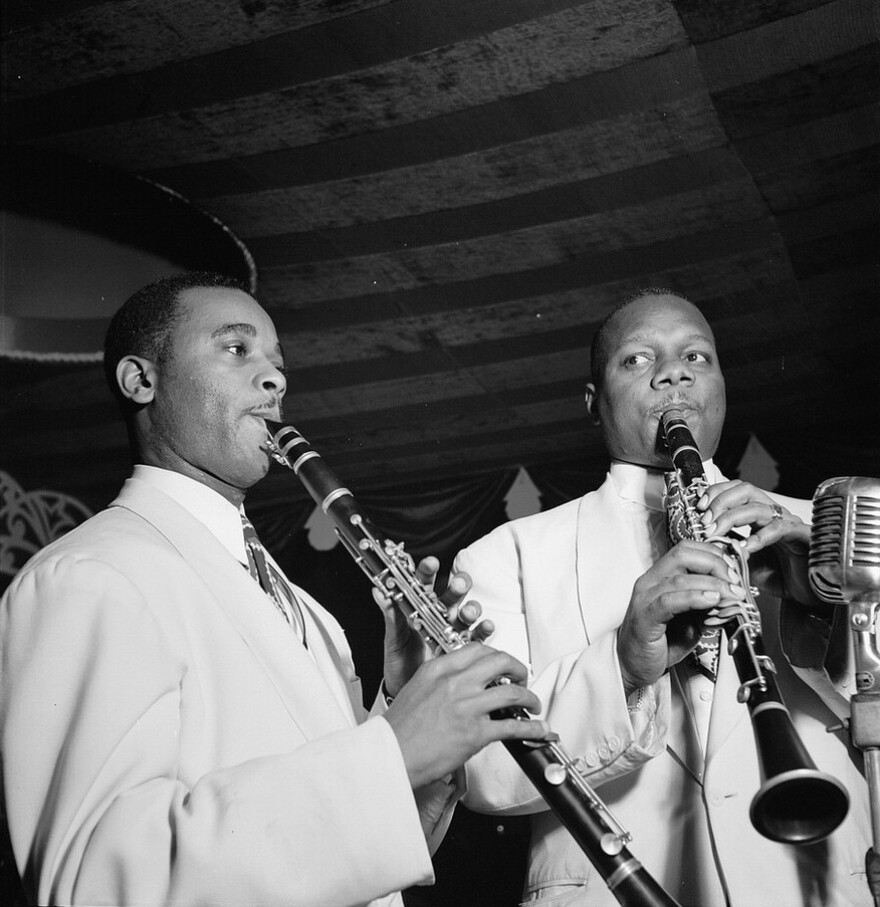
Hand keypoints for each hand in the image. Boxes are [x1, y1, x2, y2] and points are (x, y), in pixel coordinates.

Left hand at [375, 556, 493, 697]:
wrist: (405, 689)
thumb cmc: (398, 660)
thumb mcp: (392, 638)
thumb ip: (390, 615)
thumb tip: (378, 591)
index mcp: (419, 607)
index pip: (424, 584)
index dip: (427, 571)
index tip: (430, 562)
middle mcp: (438, 615)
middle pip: (451, 594)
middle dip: (457, 586)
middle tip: (458, 584)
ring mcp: (452, 630)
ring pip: (466, 613)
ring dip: (470, 609)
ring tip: (467, 612)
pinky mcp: (463, 648)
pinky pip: (477, 637)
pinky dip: (484, 630)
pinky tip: (486, 625)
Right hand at [384, 643, 549, 787]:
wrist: (391, 754)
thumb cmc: (399, 728)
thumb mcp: (416, 688)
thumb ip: (440, 679)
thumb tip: (461, 680)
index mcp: (439, 669)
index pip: (477, 649)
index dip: (496, 655)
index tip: (501, 664)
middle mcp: (455, 682)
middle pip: (500, 662)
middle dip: (518, 668)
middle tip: (522, 677)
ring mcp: (468, 706)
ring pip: (512, 692)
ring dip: (529, 697)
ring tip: (532, 704)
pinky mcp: (476, 733)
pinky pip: (513, 726)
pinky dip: (532, 728)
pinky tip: (538, 729)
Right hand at [617, 540, 745, 693]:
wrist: (632, 666)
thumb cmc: (659, 643)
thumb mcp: (690, 620)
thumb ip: (707, 605)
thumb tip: (733, 594)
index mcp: (658, 577)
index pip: (686, 550)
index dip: (713, 554)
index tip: (733, 569)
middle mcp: (649, 582)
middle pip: (683, 555)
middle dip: (715, 564)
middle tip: (735, 581)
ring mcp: (645, 598)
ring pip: (680, 578)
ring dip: (713, 583)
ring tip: (732, 594)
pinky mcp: (645, 617)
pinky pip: (670, 601)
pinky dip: (695, 597)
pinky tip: (712, 600)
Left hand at [696, 480, 823, 608]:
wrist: (809, 594)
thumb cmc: (779, 576)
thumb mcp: (744, 561)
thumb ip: (726, 549)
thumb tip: (701, 541)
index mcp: (759, 515)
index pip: (735, 490)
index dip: (715, 493)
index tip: (697, 508)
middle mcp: (774, 514)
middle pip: (745, 490)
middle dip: (720, 501)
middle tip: (704, 521)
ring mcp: (789, 523)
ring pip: (758, 508)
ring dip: (731, 518)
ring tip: (714, 533)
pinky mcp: (803, 536)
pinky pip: (779, 529)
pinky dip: (758, 537)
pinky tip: (744, 548)